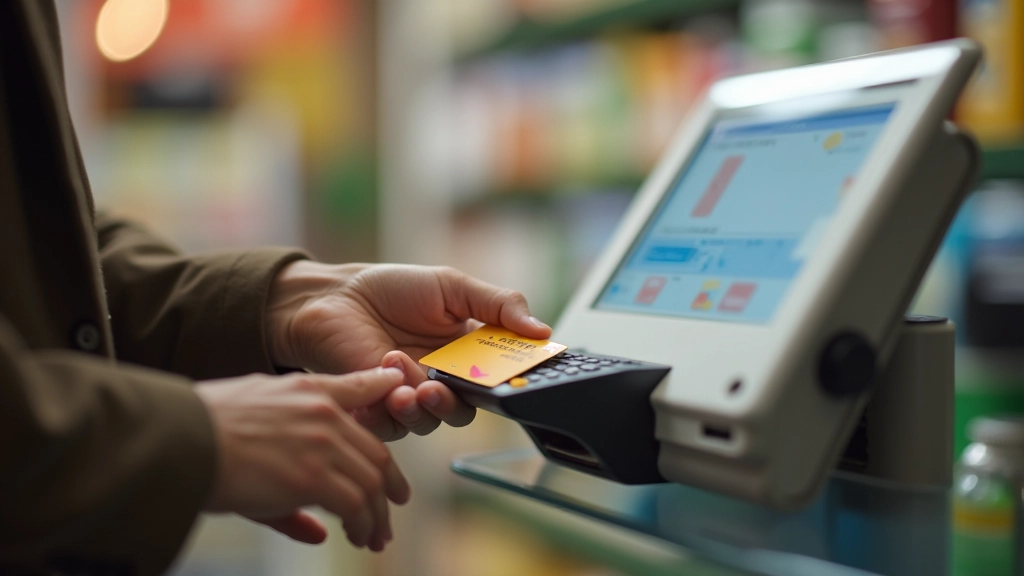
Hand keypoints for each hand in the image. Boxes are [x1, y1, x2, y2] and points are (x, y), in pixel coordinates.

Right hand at [195, 368, 410, 550]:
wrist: (181, 440)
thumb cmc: (202, 432)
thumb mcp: (252, 436)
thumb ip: (294, 454)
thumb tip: (319, 532)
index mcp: (308, 390)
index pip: (362, 391)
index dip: (386, 402)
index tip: (398, 408)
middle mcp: (323, 411)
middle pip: (375, 452)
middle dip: (387, 485)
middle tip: (391, 508)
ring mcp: (322, 443)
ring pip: (371, 482)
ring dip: (377, 514)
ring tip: (375, 536)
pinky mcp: (314, 476)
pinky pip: (356, 504)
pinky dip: (363, 524)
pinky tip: (358, 536)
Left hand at [265, 262, 550, 439]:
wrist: (335, 296)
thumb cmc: (392, 288)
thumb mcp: (453, 286)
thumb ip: (500, 305)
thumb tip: (543, 331)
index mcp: (469, 354)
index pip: (498, 381)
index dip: (505, 385)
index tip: (502, 379)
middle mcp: (444, 381)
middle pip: (465, 411)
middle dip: (452, 404)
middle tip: (435, 388)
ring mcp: (411, 398)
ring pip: (430, 423)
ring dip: (418, 405)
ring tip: (398, 373)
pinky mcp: (379, 410)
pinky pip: (392, 427)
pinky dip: (386, 409)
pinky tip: (378, 380)